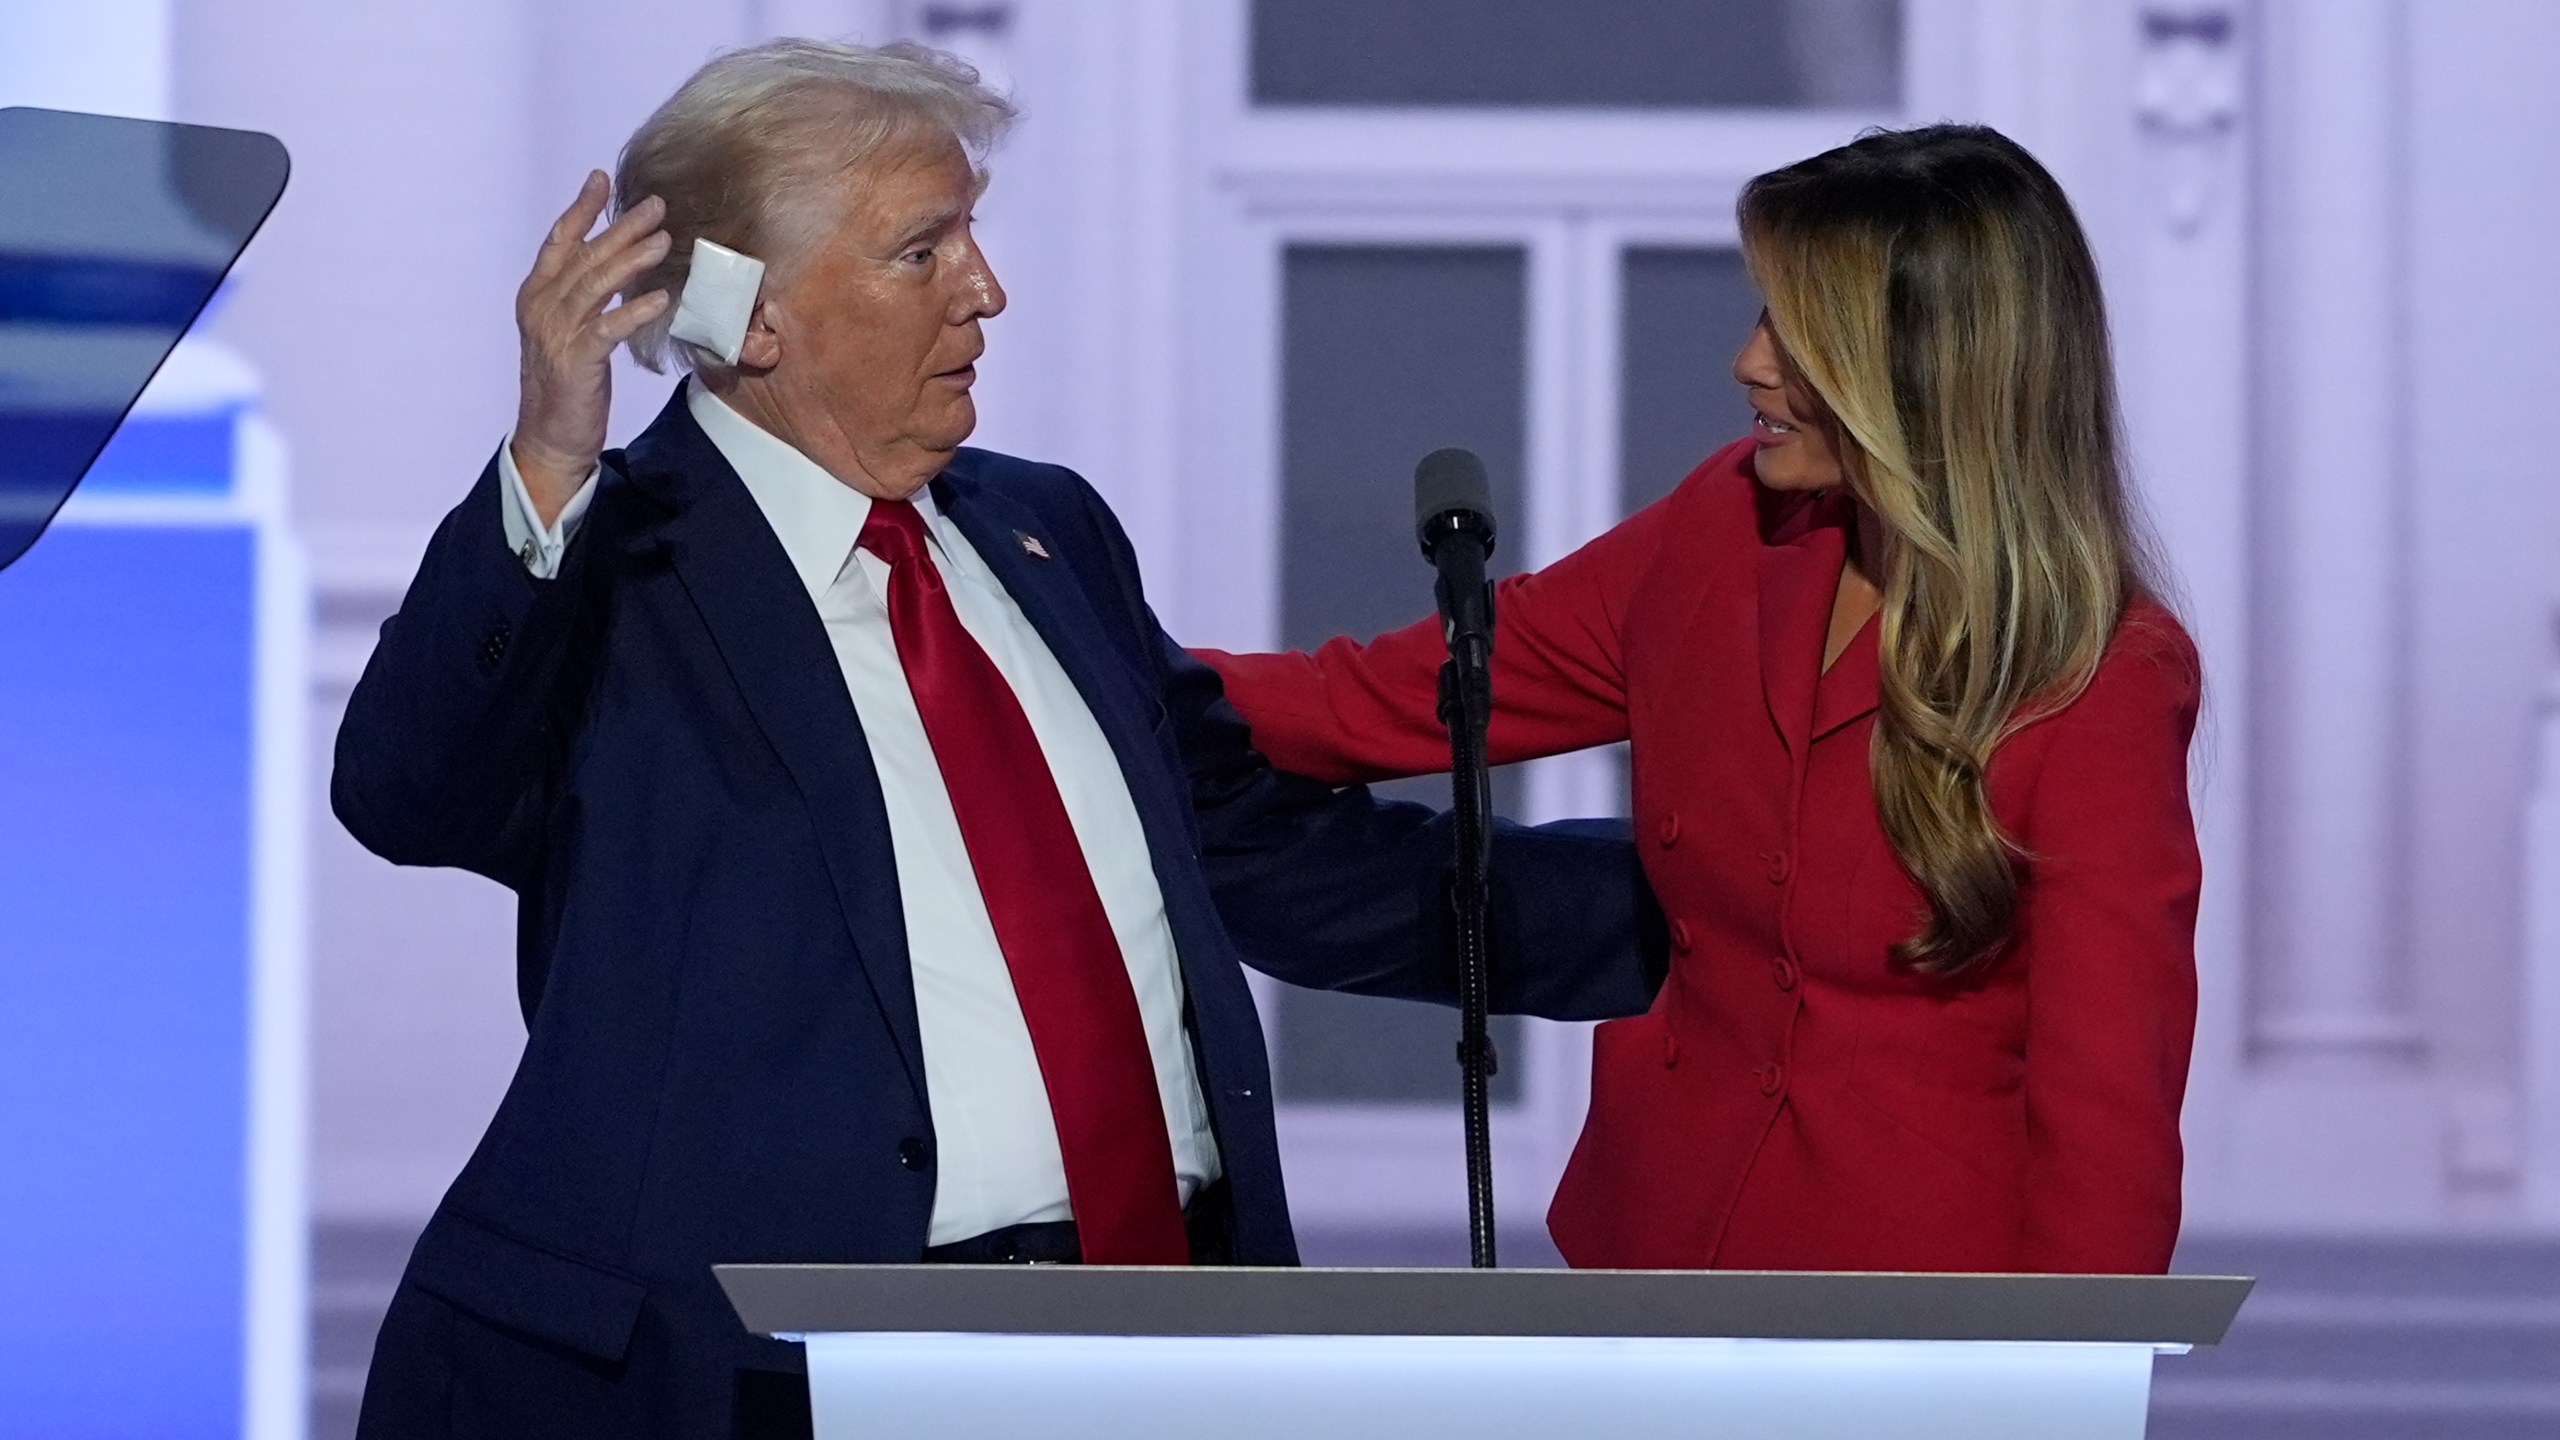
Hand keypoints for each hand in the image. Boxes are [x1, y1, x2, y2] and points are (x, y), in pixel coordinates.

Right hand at [510, 171, 669, 525]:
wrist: (549, 439)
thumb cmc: (567, 385)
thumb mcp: (571, 332)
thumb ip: (586, 298)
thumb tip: (619, 264)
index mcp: (536, 296)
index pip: (559, 241)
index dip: (581, 208)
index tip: (602, 178)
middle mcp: (540, 309)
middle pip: (584, 256)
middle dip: (620, 226)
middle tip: (656, 203)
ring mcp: (555, 335)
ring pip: (595, 285)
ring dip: (631, 260)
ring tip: (664, 239)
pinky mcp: (575, 363)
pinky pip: (607, 329)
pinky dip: (633, 311)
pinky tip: (662, 298)